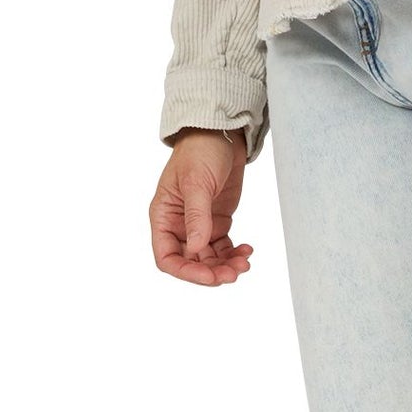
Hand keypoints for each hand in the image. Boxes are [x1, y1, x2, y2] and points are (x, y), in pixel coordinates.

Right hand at [150, 129, 252, 284]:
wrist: (221, 134)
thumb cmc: (200, 151)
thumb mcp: (197, 183)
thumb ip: (197, 216)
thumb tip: (196, 248)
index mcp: (163, 216)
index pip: (167, 257)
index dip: (187, 272)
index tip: (210, 276)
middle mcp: (178, 225)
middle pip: (191, 263)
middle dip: (212, 272)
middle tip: (235, 272)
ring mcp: (199, 225)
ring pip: (210, 259)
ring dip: (226, 266)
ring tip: (245, 262)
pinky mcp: (217, 222)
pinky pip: (224, 248)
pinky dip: (235, 254)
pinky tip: (247, 250)